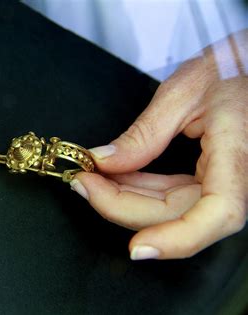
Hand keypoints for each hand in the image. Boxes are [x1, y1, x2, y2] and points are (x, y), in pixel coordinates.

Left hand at [71, 30, 246, 259]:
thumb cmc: (230, 65)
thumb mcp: (182, 92)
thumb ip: (143, 135)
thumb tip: (103, 162)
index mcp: (240, 152)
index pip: (219, 213)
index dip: (178, 238)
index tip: (136, 248)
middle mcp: (239, 176)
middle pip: (179, 214)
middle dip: (123, 205)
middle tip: (83, 184)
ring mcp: (227, 181)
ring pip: (172, 210)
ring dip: (126, 199)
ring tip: (92, 178)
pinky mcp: (213, 179)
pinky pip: (173, 195)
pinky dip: (141, 189)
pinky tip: (115, 178)